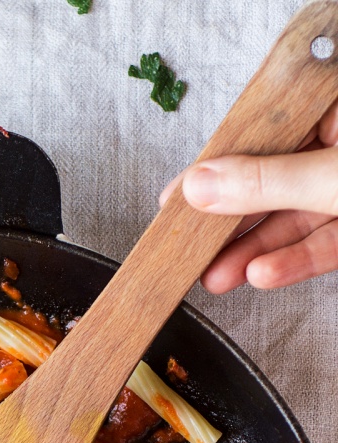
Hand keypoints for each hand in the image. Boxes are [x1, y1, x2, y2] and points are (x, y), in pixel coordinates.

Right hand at [160, 98, 337, 291]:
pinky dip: (293, 260)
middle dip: (231, 222)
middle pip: (272, 180)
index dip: (217, 165)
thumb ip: (267, 181)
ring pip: (293, 218)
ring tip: (217, 275)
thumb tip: (203, 184)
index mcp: (334, 108)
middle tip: (192, 244)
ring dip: (253, 250)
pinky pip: (322, 241)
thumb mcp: (330, 175)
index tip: (180, 194)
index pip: (262, 131)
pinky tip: (262, 273)